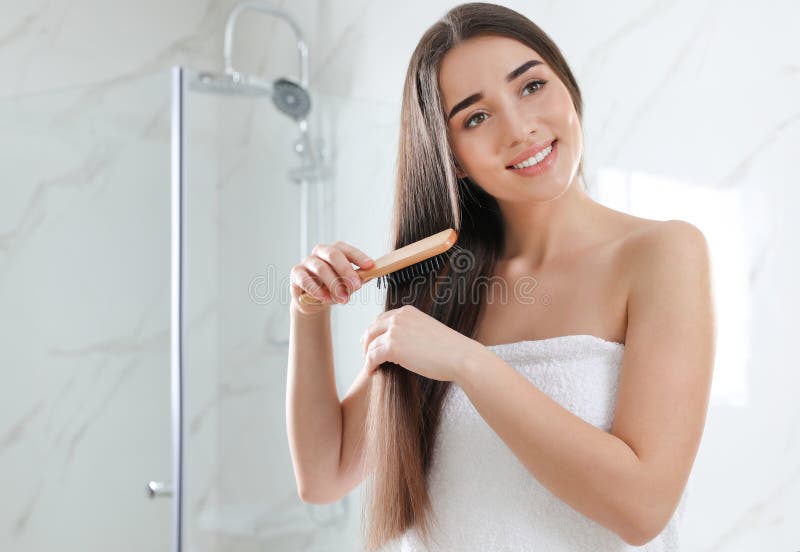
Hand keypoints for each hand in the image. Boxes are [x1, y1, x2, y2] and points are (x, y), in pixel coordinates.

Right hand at [289, 241, 374, 316]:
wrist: (313, 301)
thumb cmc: (333, 287)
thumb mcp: (348, 283)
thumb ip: (359, 277)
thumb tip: (374, 273)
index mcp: (334, 250)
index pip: (346, 249)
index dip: (358, 256)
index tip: (370, 266)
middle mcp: (320, 252)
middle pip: (333, 255)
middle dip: (346, 271)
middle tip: (356, 286)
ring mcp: (306, 262)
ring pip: (320, 268)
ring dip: (334, 284)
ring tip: (343, 299)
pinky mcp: (296, 274)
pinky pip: (305, 279)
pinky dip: (317, 290)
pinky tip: (325, 298)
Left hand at [361, 305, 477, 381]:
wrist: (460, 357)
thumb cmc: (449, 349)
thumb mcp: (427, 330)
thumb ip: (411, 331)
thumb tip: (400, 343)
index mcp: (407, 311)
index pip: (381, 319)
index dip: (374, 332)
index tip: (372, 343)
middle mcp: (398, 317)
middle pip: (371, 329)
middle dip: (367, 343)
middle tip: (367, 356)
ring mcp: (394, 331)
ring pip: (370, 344)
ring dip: (368, 357)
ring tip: (371, 367)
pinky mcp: (392, 347)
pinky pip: (372, 356)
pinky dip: (369, 365)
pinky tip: (371, 372)